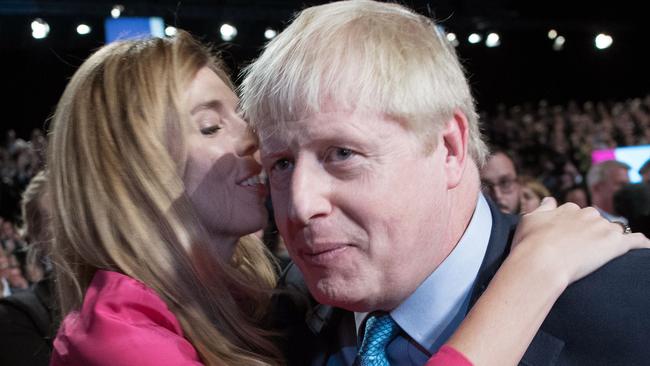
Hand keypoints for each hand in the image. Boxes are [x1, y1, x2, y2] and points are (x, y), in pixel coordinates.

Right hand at [510, 197, 649, 286]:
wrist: (540, 261)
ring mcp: (602, 228)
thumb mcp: (529, 220)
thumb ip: (542, 208)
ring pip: (614, 230)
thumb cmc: (529, 243)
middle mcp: (587, 214)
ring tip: (611, 252)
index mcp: (568, 208)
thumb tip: (549, 199)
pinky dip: (641, 243)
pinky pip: (635, 240)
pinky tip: (645, 247)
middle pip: (597, 220)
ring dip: (613, 238)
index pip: (577, 214)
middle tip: (585, 249)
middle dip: (594, 232)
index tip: (570, 238)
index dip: (574, 226)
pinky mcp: (615, 244)